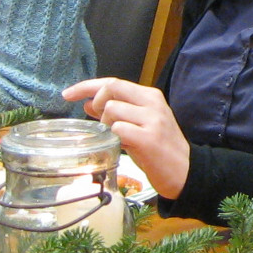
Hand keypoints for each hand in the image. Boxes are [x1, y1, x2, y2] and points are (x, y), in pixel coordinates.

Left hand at [66, 76, 190, 199]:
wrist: (185, 170)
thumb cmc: (159, 148)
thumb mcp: (139, 124)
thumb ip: (116, 111)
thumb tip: (87, 103)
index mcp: (150, 96)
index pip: (113, 82)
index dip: (87, 86)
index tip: (67, 94)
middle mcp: (152, 103)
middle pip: (111, 88)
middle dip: (96, 102)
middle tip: (98, 121)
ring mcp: (152, 120)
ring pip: (112, 110)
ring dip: (106, 125)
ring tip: (117, 138)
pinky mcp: (149, 139)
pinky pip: (118, 130)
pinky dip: (113, 138)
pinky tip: (122, 146)